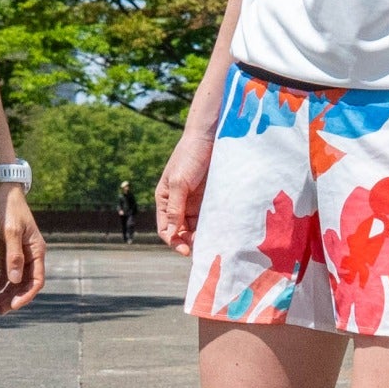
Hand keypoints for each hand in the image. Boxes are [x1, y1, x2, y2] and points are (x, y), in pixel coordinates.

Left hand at [0, 183, 46, 313]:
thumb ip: (14, 256)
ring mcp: (18, 253)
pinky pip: (4, 272)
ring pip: (14, 280)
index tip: (13, 306)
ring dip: (5, 294)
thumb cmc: (7, 206)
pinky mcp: (6, 250)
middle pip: (25, 283)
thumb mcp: (10, 231)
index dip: (26, 295)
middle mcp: (30, 254)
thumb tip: (16, 280)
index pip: (36, 279)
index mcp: (37, 249)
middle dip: (14, 298)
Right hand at [155, 129, 214, 254]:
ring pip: (198, 227)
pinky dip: (215, 226)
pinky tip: (223, 231)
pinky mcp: (211, 198)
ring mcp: (196, 202)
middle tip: (205, 248)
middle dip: (191, 242)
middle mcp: (179, 204)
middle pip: (182, 232)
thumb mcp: (179, 182)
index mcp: (165, 200)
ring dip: (205, 235)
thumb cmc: (189, 156)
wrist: (211, 136)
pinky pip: (212, 217)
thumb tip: (171, 235)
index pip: (166, 230)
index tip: (187, 251)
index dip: (174, 242)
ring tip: (216, 242)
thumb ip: (175, 209)